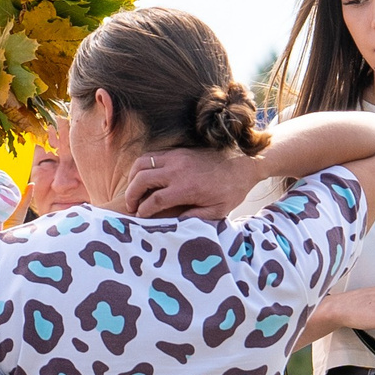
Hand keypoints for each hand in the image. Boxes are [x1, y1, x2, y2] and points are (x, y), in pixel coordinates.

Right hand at [124, 148, 262, 220]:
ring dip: (133, 178)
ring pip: (142, 164)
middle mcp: (178, 170)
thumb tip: (175, 223)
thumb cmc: (231, 189)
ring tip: (134, 192)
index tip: (141, 218)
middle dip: (131, 195)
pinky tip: (144, 178)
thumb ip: (195, 218)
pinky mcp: (177, 151)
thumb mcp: (218, 210)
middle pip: (142, 179)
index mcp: (187, 188)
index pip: (155, 200)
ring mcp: (176, 157)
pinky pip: (151, 156)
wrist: (243, 163)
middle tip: (131, 207)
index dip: (144, 211)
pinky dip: (142, 167)